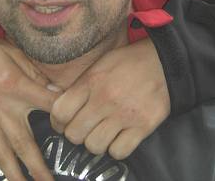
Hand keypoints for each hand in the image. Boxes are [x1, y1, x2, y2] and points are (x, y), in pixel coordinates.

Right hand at [0, 36, 57, 180]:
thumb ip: (35, 72)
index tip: (75, 126)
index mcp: (16, 88)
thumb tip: (57, 90)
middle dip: (38, 168)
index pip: (47, 103)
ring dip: (16, 177)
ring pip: (3, 156)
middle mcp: (3, 111)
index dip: (62, 114)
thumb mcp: (13, 52)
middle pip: (24, 144)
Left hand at [50, 38, 170, 159]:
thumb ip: (77, 82)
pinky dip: (116, 148)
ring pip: (94, 146)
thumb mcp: (100, 63)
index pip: (60, 112)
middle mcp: (105, 99)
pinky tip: (118, 136)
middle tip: (83, 127)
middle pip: (74, 134)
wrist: (164, 62)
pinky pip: (118, 152)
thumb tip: (50, 94)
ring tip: (101, 131)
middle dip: (75, 133)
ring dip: (95, 142)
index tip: (63, 121)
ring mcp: (124, 115)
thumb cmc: (128, 62)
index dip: (57, 121)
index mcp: (92, 81)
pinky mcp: (142, 127)